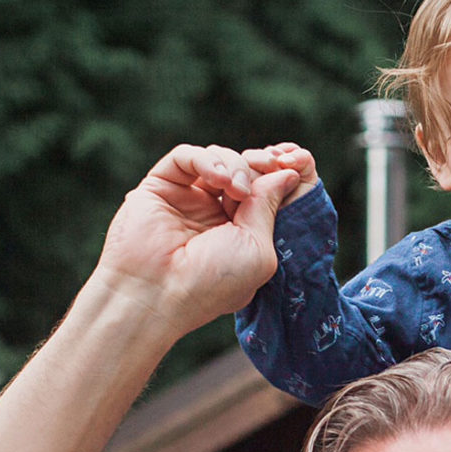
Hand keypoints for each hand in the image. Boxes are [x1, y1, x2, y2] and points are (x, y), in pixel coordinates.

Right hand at [93, 143, 306, 338]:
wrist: (157, 294)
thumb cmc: (212, 283)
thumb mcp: (257, 248)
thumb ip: (269, 207)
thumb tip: (289, 175)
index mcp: (241, 232)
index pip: (263, 190)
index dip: (276, 175)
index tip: (293, 167)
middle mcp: (214, 214)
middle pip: (243, 170)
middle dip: (258, 165)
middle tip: (268, 166)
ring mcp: (187, 199)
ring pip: (217, 159)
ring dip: (234, 165)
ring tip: (236, 188)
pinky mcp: (160, 187)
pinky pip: (185, 157)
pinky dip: (206, 159)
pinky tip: (218, 178)